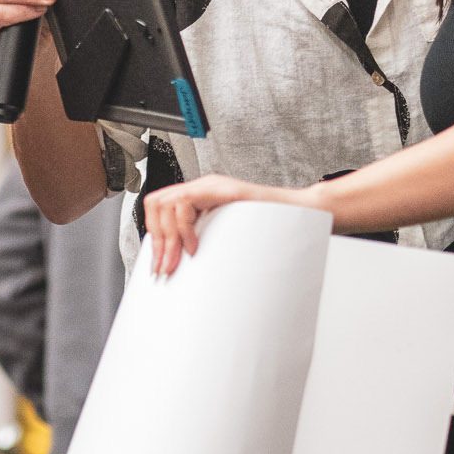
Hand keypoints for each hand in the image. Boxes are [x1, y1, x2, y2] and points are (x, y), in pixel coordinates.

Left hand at [142, 174, 281, 274]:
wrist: (299, 216)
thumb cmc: (267, 231)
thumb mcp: (226, 240)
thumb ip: (203, 244)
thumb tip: (178, 267)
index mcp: (200, 198)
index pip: (159, 208)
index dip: (154, 238)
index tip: (159, 266)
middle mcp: (202, 187)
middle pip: (156, 203)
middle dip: (157, 241)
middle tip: (165, 268)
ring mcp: (211, 185)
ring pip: (166, 202)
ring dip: (168, 238)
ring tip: (178, 262)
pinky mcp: (222, 189)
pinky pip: (186, 202)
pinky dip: (184, 229)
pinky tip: (195, 248)